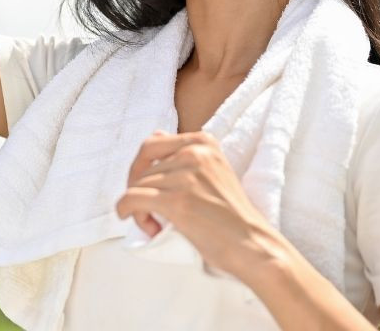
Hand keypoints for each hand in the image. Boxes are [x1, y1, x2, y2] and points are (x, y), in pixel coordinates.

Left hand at [115, 130, 272, 277]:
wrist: (253, 245)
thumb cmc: (232, 215)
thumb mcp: (214, 170)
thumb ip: (187, 153)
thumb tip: (155, 134)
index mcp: (203, 142)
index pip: (152, 144)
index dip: (141, 167)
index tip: (143, 185)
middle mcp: (194, 153)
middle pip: (143, 168)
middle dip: (137, 189)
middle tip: (144, 208)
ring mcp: (185, 176)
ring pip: (137, 186)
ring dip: (139, 209)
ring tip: (157, 226)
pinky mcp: (177, 201)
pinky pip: (132, 199)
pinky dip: (127, 211)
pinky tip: (138, 222)